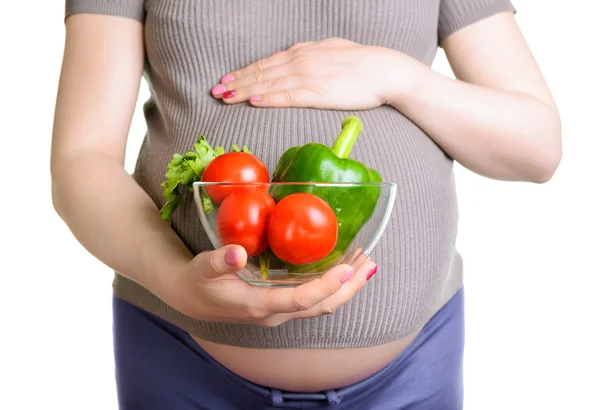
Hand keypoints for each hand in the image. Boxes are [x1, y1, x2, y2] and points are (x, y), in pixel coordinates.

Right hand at [158, 244, 376, 326]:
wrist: (192, 297)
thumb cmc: (198, 281)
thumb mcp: (203, 268)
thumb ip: (219, 261)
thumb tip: (236, 253)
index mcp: (260, 305)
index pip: (300, 301)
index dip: (325, 286)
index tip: (345, 269)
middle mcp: (276, 313)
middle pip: (322, 305)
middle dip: (349, 286)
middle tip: (369, 261)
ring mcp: (281, 310)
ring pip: (323, 303)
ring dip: (346, 285)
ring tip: (365, 262)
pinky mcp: (283, 304)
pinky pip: (315, 298)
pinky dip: (334, 284)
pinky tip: (343, 267)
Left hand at [211, 38, 413, 109]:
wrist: (384, 70)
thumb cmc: (361, 62)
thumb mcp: (331, 49)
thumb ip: (311, 52)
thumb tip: (296, 53)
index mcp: (302, 52)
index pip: (266, 63)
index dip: (244, 72)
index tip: (227, 79)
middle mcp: (300, 62)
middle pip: (261, 73)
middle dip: (236, 82)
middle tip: (215, 91)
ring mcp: (307, 76)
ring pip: (268, 84)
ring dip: (244, 91)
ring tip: (226, 97)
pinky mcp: (317, 92)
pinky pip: (287, 96)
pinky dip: (268, 97)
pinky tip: (254, 101)